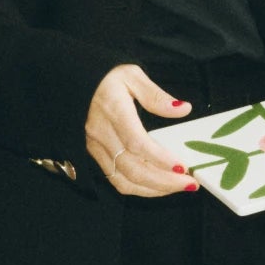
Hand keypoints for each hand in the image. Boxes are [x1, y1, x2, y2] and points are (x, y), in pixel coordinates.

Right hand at [84, 64, 196, 198]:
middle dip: (164, 181)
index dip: (160, 159)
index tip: (182, 167)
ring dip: (155, 189)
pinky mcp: (96, 156)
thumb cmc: (107, 78)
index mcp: (113, 111)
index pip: (136, 143)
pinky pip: (117, 180)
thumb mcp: (133, 75)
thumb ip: (157, 96)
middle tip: (190, 183)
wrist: (74, 83)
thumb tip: (183, 109)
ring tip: (179, 186)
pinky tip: (160, 186)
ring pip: (125, 180)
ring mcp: (97, 148)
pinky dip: (141, 189)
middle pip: (133, 168)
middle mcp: (102, 134)